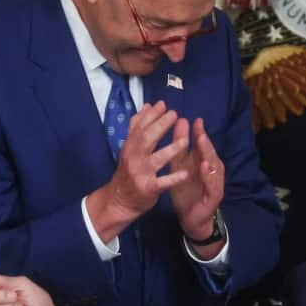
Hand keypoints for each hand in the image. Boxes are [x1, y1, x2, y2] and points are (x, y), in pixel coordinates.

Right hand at [85, 102, 189, 242]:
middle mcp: (134, 158)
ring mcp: (140, 174)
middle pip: (147, 139)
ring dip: (171, 149)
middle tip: (175, 115)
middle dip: (161, 126)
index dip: (151, 115)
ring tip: (185, 140)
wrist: (119, 201)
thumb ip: (137, 126)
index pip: (139, 127)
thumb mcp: (129, 148)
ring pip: (156, 160)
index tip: (163, 104)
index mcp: (130, 147)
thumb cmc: (128, 171)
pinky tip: (185, 173)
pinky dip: (173, 178)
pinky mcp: (148, 189)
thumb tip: (147, 105)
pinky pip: (162, 183)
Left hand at [168, 118, 224, 253]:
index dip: (198, 131)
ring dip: (208, 152)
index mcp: (203, 162)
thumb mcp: (179, 167)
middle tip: (198, 125)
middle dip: (204, 138)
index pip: (202, 144)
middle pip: (209, 151)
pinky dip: (208, 174)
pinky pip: (212, 183)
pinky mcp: (214, 195)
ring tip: (201, 140)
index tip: (193, 119)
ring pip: (213, 165)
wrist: (191, 218)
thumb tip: (181, 122)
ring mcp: (215, 182)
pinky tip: (204, 165)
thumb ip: (179, 148)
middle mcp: (212, 170)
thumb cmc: (186, 192)